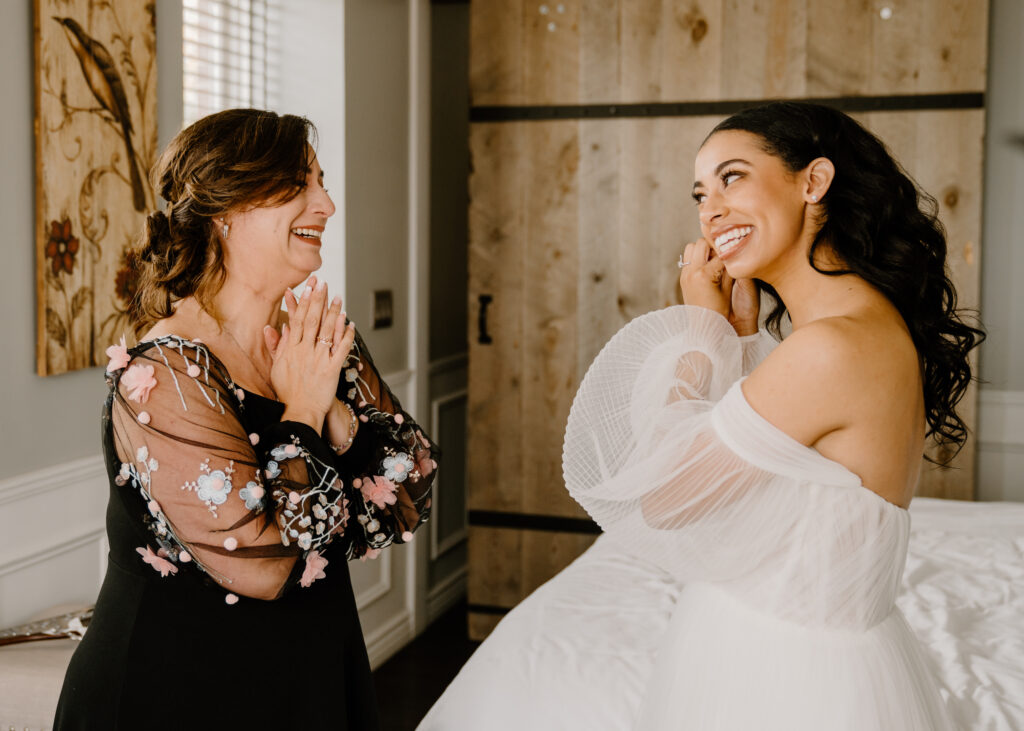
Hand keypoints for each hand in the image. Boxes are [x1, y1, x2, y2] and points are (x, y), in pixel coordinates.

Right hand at [263, 275, 355, 428]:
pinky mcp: (331, 370)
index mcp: (291, 349)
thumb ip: (278, 346)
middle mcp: (304, 351)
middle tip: (324, 284)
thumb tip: (276, 327)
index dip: (304, 303)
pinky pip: (341, 349)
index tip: (308, 288)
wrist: (300, 411)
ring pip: (327, 332)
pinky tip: (351, 323)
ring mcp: (318, 360)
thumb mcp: (277, 367)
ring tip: (339, 298)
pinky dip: (346, 336)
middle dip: (319, 301)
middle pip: (312, 321)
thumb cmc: (288, 390)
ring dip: (334, 313)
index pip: (297, 320)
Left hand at [679, 238, 758, 335]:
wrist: (703, 326)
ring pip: (692, 247)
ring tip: (713, 261)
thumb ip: (728, 269)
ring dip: (703, 250)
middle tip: (721, 256)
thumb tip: (731, 254)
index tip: (734, 252)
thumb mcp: (727, 289)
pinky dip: (698, 258)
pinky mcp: (682, 277)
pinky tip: (707, 267)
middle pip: (702, 243)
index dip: (729, 252)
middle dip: (713, 246)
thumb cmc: (719, 311)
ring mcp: (684, 274)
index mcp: (704, 275)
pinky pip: (688, 258)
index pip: (719, 253)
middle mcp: (691, 272)